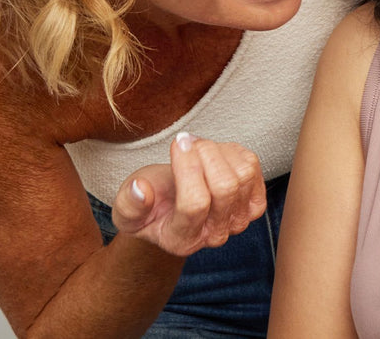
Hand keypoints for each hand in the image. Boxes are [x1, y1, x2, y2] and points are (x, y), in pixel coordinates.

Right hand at [111, 132, 266, 256]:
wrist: (172, 209)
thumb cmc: (149, 206)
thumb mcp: (125, 210)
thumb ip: (129, 204)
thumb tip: (141, 189)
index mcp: (180, 239)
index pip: (194, 204)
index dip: (188, 168)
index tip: (178, 143)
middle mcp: (214, 234)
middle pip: (225, 188)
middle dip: (206, 154)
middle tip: (187, 141)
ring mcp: (239, 220)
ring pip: (243, 175)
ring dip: (219, 151)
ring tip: (198, 147)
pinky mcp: (254, 203)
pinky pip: (253, 167)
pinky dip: (234, 152)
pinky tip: (214, 154)